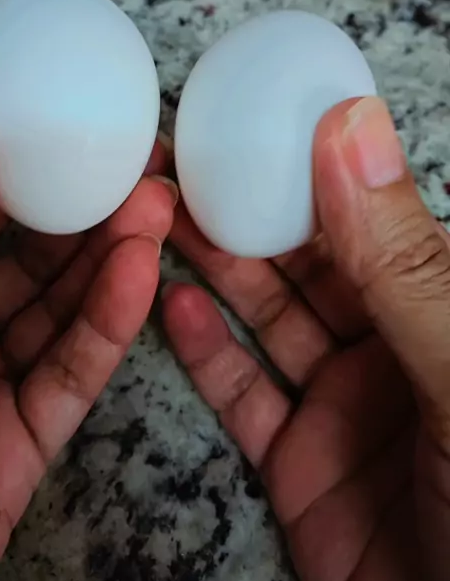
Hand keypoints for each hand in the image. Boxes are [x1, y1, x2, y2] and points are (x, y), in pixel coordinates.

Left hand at [0, 98, 176, 580]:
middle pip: (29, 264)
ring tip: (159, 207)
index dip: (28, 169)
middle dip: (89, 213)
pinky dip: (107, 326)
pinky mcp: (19, 446)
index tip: (83, 129)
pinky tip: (144, 273)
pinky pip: (69, 378)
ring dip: (111, 261)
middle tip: (145, 167)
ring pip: (59, 314)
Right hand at [164, 96, 449, 580]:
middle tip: (182, 165)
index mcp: (444, 304)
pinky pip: (245, 396)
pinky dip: (206, 352)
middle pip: (310, 261)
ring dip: (217, 268)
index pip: (371, 213)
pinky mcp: (303, 464)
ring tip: (160, 220)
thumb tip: (351, 130)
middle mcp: (395, 344)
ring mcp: (345, 404)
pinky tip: (170, 307)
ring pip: (270, 318)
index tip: (253, 116)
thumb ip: (402, 262)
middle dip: (249, 211)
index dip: (314, 162)